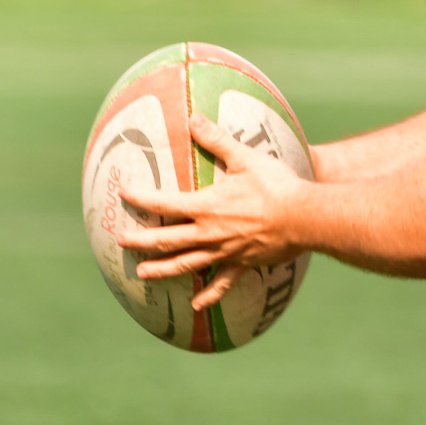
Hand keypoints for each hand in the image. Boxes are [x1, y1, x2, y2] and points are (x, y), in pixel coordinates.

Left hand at [119, 113, 308, 310]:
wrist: (303, 216)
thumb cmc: (275, 185)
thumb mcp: (245, 158)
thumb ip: (217, 140)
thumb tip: (193, 118)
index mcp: (206, 207)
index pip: (164, 204)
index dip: (141, 199)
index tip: (124, 194)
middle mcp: (209, 233)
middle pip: (167, 240)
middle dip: (141, 240)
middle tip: (122, 241)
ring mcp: (224, 252)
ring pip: (186, 264)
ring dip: (162, 269)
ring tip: (142, 273)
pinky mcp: (242, 264)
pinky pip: (221, 284)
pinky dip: (208, 296)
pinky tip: (196, 306)